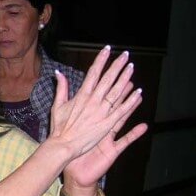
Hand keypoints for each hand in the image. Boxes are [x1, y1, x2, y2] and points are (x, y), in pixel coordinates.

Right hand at [48, 46, 147, 172]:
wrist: (63, 145)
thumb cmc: (59, 128)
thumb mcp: (57, 105)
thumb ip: (61, 88)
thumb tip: (58, 73)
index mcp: (81, 95)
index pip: (93, 73)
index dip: (101, 60)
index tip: (107, 50)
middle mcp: (93, 101)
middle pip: (108, 79)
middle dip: (117, 65)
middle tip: (125, 55)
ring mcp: (102, 112)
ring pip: (116, 91)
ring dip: (125, 78)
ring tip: (131, 68)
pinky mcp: (108, 123)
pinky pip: (122, 109)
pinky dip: (131, 100)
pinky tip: (138, 92)